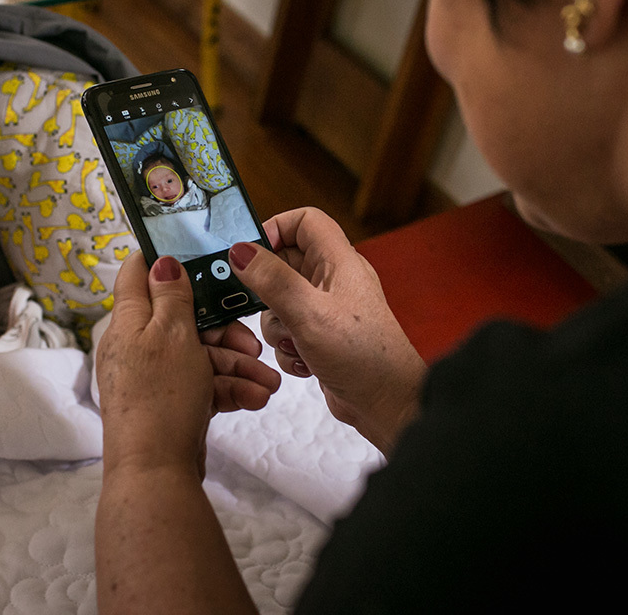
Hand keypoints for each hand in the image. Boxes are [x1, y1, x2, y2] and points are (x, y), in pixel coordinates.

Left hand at [97, 252, 280, 476]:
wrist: (156, 473)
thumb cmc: (160, 398)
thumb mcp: (172, 334)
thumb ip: (172, 296)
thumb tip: (161, 261)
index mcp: (129, 322)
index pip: (137, 274)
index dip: (164, 260)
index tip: (198, 255)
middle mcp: (138, 346)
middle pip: (185, 320)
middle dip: (225, 331)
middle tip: (253, 344)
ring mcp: (155, 377)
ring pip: (201, 356)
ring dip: (237, 367)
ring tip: (268, 384)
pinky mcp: (171, 404)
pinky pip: (203, 385)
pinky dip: (229, 390)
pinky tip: (255, 399)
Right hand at [228, 208, 426, 456]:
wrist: (387, 405)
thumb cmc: (361, 356)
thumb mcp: (309, 313)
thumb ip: (272, 280)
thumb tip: (239, 251)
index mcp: (339, 262)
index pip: (305, 221)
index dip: (276, 229)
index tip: (251, 255)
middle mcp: (334, 281)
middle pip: (285, 263)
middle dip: (268, 289)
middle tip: (263, 307)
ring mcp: (328, 310)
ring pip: (281, 301)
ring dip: (277, 325)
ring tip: (294, 342)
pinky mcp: (322, 337)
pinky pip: (289, 330)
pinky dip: (288, 347)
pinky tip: (303, 362)